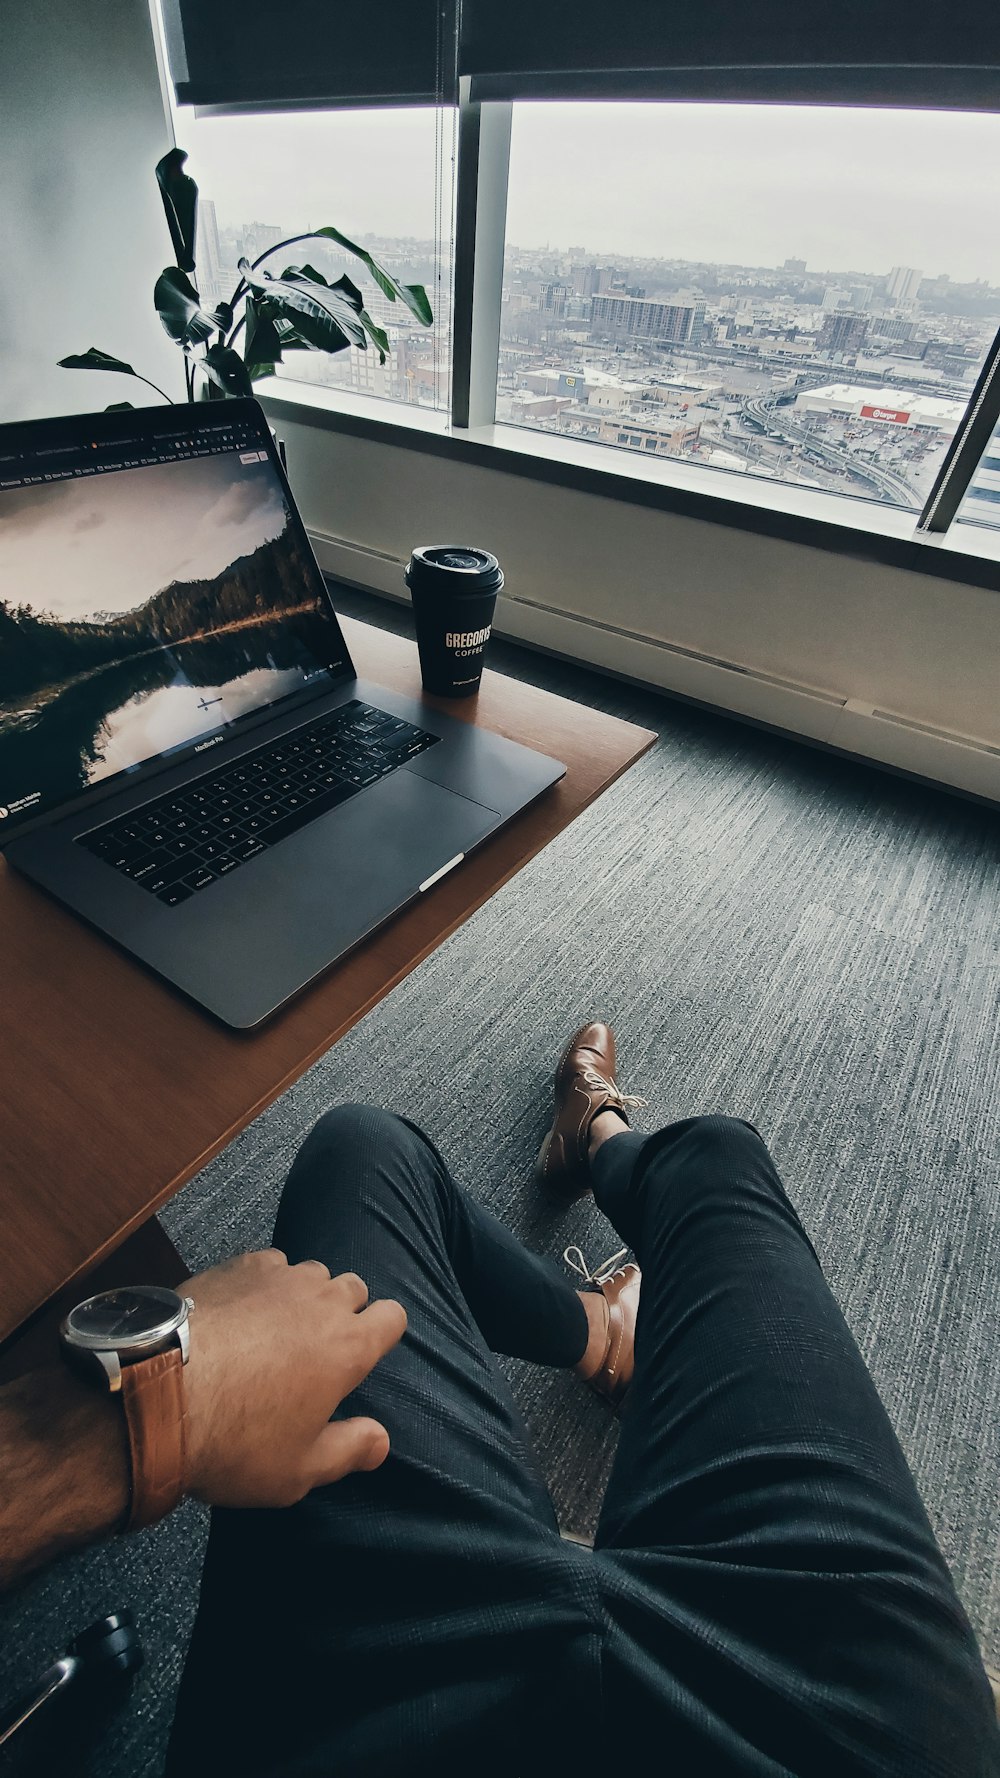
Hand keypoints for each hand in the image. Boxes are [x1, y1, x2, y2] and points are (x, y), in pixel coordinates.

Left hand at [181, 1250, 405, 1507]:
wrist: (157, 1393)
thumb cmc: (235, 1440)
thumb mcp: (298, 1470)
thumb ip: (349, 1451)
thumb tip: (381, 1440)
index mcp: (348, 1347)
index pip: (393, 1316)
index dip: (381, 1333)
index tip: (361, 1356)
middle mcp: (321, 1300)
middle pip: (354, 1288)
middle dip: (344, 1312)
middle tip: (314, 1350)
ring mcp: (278, 1277)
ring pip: (311, 1272)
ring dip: (304, 1295)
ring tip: (277, 1327)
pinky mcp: (236, 1266)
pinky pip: (269, 1264)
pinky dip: (264, 1282)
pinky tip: (242, 1309)